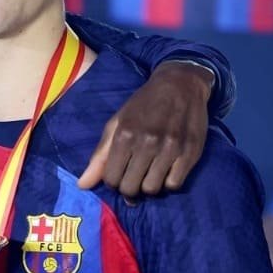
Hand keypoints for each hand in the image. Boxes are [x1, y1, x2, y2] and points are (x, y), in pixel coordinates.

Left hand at [79, 61, 212, 195]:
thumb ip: (100, 155)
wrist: (181, 84)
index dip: (113, 182)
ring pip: (152, 189)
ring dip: (148, 187)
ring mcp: (170, 149)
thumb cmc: (144, 104)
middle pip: (131, 188)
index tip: (119, 175)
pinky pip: (174, 184)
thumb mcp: (117, 123)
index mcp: (125, 135)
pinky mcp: (190, 153)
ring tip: (150, 174)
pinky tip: (166, 171)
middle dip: (129, 188)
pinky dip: (168, 183)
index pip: (111, 179)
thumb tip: (82, 186)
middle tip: (134, 178)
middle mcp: (147, 143)